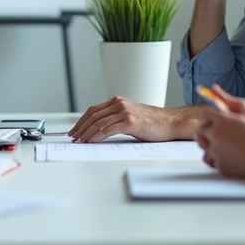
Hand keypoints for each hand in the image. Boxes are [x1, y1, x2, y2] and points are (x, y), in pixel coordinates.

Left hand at [69, 96, 190, 142]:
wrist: (172, 123)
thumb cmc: (153, 123)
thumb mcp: (131, 117)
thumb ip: (116, 119)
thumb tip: (98, 129)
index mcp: (118, 102)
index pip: (93, 110)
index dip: (81, 121)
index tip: (74, 131)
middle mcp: (120, 104)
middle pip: (92, 116)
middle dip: (80, 128)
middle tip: (72, 138)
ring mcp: (125, 112)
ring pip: (98, 123)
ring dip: (85, 133)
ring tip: (78, 142)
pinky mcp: (130, 122)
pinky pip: (107, 129)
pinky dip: (96, 136)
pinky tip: (90, 142)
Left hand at [195, 85, 244, 179]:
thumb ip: (228, 101)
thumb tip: (213, 88)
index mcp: (222, 122)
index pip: (206, 113)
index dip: (211, 114)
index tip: (216, 117)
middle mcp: (216, 136)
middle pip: (200, 130)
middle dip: (207, 129)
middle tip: (217, 130)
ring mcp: (217, 153)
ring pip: (203, 147)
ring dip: (208, 145)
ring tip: (220, 144)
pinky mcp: (221, 166)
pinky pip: (212, 161)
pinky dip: (217, 158)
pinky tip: (227, 156)